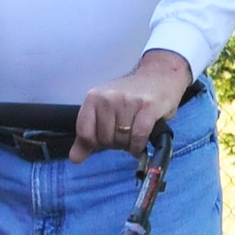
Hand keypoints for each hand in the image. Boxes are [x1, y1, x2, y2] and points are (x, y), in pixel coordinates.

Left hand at [70, 49, 193, 164]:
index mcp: (93, 98)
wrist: (159, 76)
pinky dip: (139, 145)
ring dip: (129, 144)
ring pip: (122, 140)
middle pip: (105, 139)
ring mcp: (128, 101)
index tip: (106, 138)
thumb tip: (74, 159)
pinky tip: (141, 143)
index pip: (85, 134)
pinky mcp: (148, 106)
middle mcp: (108, 97)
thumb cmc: (130, 98)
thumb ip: (87, 136)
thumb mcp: (104, 112)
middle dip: (115, 143)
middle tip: (125, 133)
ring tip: (134, 133)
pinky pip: (138, 137)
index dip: (96, 143)